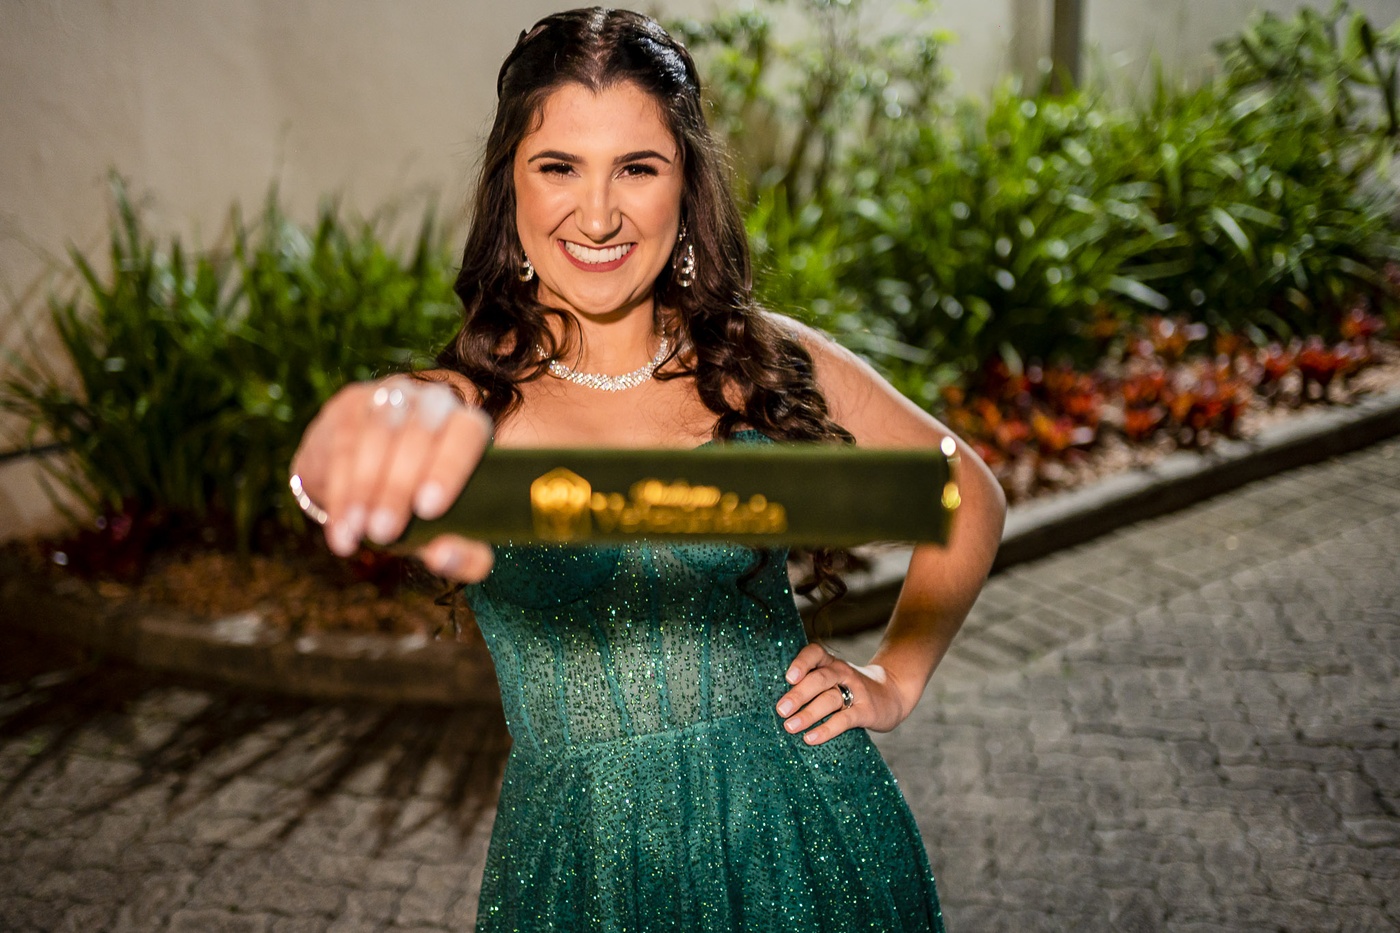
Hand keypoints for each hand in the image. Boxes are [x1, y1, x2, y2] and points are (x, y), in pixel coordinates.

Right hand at [290, 376, 494, 582]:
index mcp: (468, 426)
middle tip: (384, 532)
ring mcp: (392, 397)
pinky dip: (340, 490)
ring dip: (364, 488)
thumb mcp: (451, 532)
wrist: (372, 475)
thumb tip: (443, 556)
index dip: (450, 468)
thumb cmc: (424, 506)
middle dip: (398, 488)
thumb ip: (464, 554)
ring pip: (377, 435)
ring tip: (358, 532)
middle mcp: (434, 402)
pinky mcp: (352, 404)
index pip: (467, 433)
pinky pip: (343, 443)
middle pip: (418, 436)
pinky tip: (339, 526)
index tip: (429, 509)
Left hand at [775, 643, 912, 745]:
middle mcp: (843, 673)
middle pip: (819, 679)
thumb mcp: (834, 678)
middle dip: (798, 694)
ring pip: (829, 699)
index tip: (788, 677)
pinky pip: (844, 719)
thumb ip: (811, 684)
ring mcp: (856, 691)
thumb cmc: (851, 688)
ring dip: (808, 713)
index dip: (801, 663)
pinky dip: (826, 729)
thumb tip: (776, 703)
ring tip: (790, 727)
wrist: (893, 693)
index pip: (815, 653)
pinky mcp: (866, 711)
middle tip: (781, 709)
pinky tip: (811, 738)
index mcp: (831, 662)